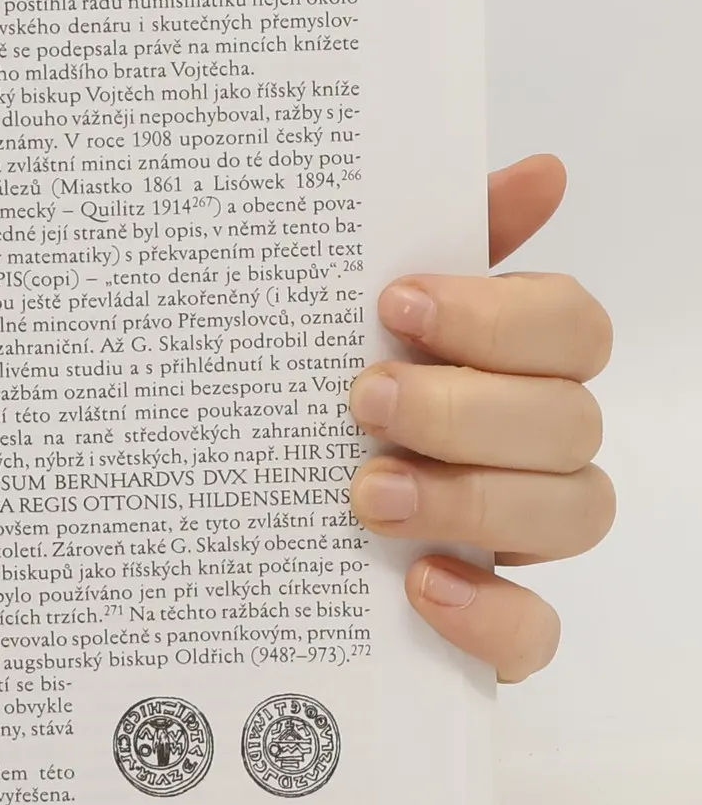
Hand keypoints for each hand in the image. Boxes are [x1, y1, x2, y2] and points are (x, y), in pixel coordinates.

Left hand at [347, 155, 612, 682]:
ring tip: (366, 494)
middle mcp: (530, 448)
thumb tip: (541, 171)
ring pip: (574, 512)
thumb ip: (436, 245)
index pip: (571, 326)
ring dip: (472, 497)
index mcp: (507, 366)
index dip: (497, 314)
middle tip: (362, 402)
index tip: (393, 301)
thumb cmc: (311, 411)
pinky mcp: (492, 627)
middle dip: (465, 406)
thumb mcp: (343, 324)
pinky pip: (536, 633)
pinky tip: (419, 584)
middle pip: (569, 418)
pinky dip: (488, 610)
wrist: (231, 543)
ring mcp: (518, 540)